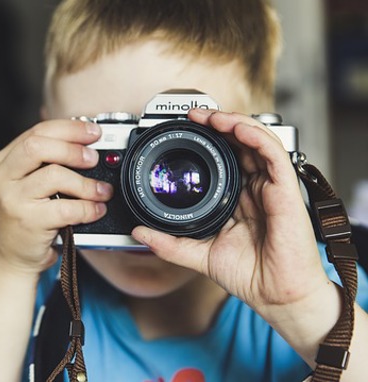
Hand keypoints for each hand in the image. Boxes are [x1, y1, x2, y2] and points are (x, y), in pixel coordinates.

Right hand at [0, 119, 113, 275]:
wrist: (9, 258)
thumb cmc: (24, 219)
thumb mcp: (25, 184)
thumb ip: (45, 163)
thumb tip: (85, 144)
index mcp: (4, 162)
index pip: (36, 132)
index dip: (68, 128)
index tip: (92, 131)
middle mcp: (3, 178)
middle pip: (38, 146)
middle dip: (73, 148)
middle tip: (94, 158)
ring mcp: (13, 200)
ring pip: (54, 175)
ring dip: (85, 182)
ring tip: (101, 190)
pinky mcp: (28, 222)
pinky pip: (65, 208)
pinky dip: (87, 208)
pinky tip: (95, 210)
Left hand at [131, 109, 330, 313]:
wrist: (275, 296)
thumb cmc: (249, 275)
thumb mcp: (198, 254)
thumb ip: (169, 243)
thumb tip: (139, 232)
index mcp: (239, 197)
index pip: (226, 157)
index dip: (208, 139)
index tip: (185, 129)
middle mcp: (256, 187)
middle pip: (240, 142)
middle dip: (218, 123)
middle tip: (193, 115)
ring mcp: (271, 186)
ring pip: (257, 140)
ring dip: (234, 122)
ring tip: (209, 116)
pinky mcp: (285, 190)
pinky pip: (273, 153)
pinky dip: (254, 135)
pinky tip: (235, 127)